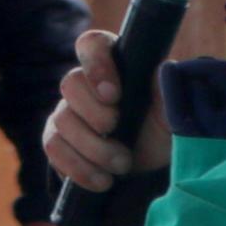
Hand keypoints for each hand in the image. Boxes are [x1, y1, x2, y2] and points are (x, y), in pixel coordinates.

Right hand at [43, 26, 170, 195]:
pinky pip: (53, 148)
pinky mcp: (58, 142)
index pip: (92, 44)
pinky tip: (102, 180)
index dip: (96, 64)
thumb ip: (168, 93)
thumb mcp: (172, 116)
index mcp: (114, 66)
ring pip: (62, 120)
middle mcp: (85, 86)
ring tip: (122, 164)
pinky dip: (78, 167)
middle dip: (95, 113)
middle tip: (117, 129)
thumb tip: (162, 70)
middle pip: (70, 83)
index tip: (113, 93)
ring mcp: (67, 113)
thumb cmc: (160, 133)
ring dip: (93, 147)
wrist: (148, 174)